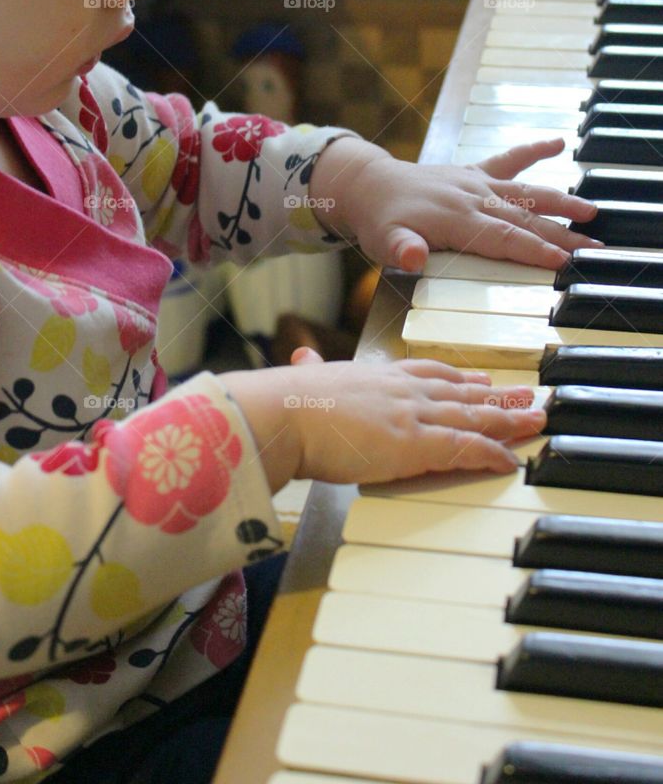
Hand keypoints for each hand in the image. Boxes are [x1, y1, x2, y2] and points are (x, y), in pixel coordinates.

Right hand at [274, 350, 543, 483]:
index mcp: (375, 375)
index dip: (458, 376)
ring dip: (508, 419)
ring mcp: (411, 415)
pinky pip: (464, 448)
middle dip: (497, 394)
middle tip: (527, 395)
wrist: (283, 413)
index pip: (427, 372)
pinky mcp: (415, 444)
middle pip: (460, 391)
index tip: (480, 376)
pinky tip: (511, 460)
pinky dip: (491, 453)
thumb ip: (310, 370)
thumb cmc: (284, 403)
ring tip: (536, 419)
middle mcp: (401, 390)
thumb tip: (300, 358)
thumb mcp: (304, 378)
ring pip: (472, 416)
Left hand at [318, 136, 601, 272]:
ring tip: (590, 210)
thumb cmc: (379, 221)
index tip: (564, 262)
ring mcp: (475, 183)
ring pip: (524, 192)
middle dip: (561, 235)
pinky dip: (532, 151)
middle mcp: (471, 197)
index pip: (503, 238)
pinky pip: (507, 160)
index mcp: (455, 218)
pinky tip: (557, 143)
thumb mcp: (382, 242)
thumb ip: (401, 250)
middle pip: (524, 219)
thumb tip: (412, 258)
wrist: (366, 184)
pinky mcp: (474, 173)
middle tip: (595, 250)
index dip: (534, 250)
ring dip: (558, 201)